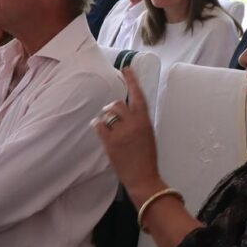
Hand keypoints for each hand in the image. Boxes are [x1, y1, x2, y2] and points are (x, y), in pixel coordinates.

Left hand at [92, 67, 160, 201]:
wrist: (144, 178)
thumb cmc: (147, 157)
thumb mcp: (149, 134)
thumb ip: (138, 121)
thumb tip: (126, 111)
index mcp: (145, 121)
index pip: (138, 95)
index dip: (132, 80)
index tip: (126, 69)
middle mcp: (134, 124)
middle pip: (117, 104)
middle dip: (112, 109)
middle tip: (112, 118)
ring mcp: (121, 133)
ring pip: (107, 113)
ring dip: (105, 118)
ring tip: (108, 127)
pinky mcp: (110, 143)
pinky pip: (99, 126)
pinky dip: (98, 126)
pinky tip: (101, 131)